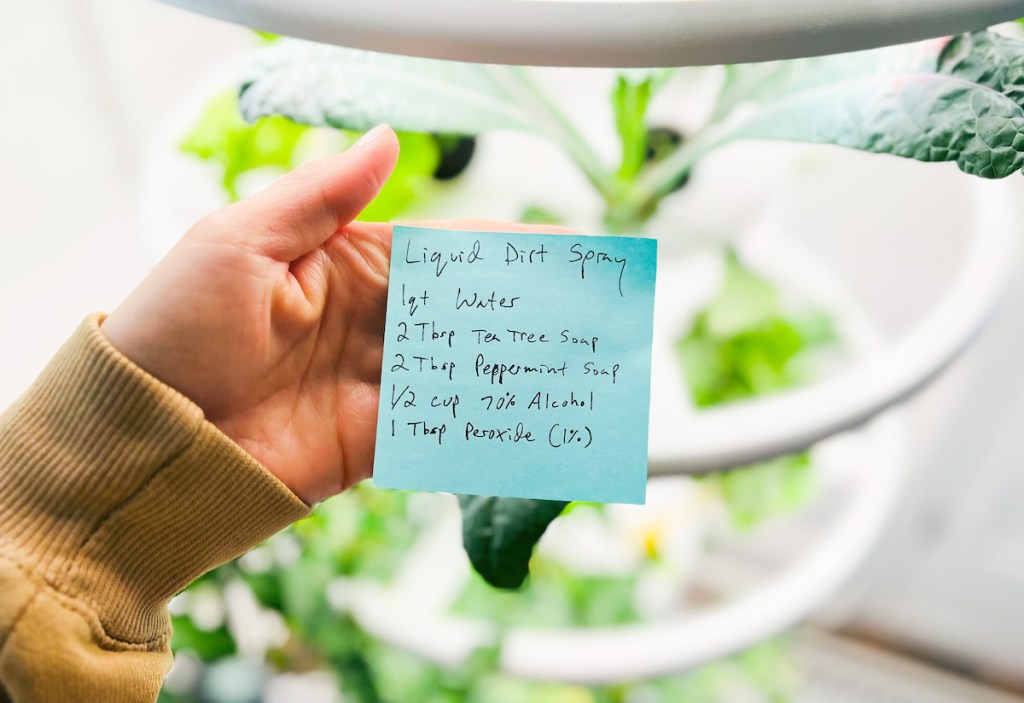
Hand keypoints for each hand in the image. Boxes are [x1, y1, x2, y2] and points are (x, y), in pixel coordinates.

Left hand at [103, 125, 567, 503]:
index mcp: (344, 263)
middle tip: (598, 314)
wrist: (145, 437)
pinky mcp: (372, 438)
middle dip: (532, 312)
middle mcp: (368, 320)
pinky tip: (532, 415)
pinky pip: (442, 426)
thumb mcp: (239, 241)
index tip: (569, 250)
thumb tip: (388, 141)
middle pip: (469, 313)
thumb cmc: (175, 328)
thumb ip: (322, 198)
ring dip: (522, 366)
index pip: (445, 252)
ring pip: (466, 368)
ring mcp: (374, 381)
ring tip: (585, 364)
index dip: (510, 251)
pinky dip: (487, 422)